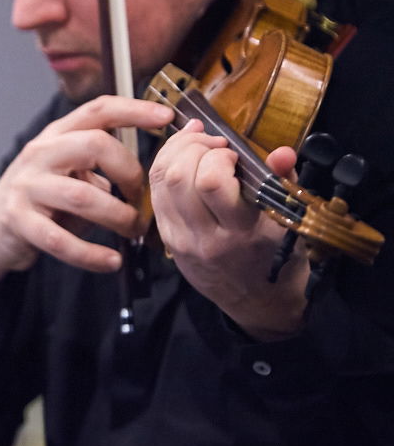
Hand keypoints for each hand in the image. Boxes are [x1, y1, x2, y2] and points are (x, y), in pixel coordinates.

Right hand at [0, 96, 173, 290]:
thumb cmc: (44, 199)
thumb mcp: (71, 171)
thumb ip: (104, 166)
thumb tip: (157, 173)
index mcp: (57, 136)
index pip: (97, 111)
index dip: (133, 109)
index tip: (166, 117)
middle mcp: (40, 153)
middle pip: (94, 145)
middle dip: (130, 174)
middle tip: (142, 199)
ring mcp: (27, 186)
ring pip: (83, 196)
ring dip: (118, 217)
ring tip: (132, 231)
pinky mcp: (18, 220)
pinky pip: (61, 240)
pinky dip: (91, 254)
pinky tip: (110, 261)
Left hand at [150, 119, 306, 339]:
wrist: (258, 302)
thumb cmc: (280, 257)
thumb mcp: (291, 221)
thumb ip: (284, 182)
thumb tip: (283, 152)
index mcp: (242, 233)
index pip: (211, 183)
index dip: (218, 156)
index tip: (235, 154)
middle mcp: (205, 237)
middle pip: (179, 177)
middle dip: (194, 147)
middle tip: (214, 143)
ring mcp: (180, 239)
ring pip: (160, 181)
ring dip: (176, 151)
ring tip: (199, 144)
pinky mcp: (166, 238)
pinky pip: (155, 192)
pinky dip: (165, 166)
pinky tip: (184, 157)